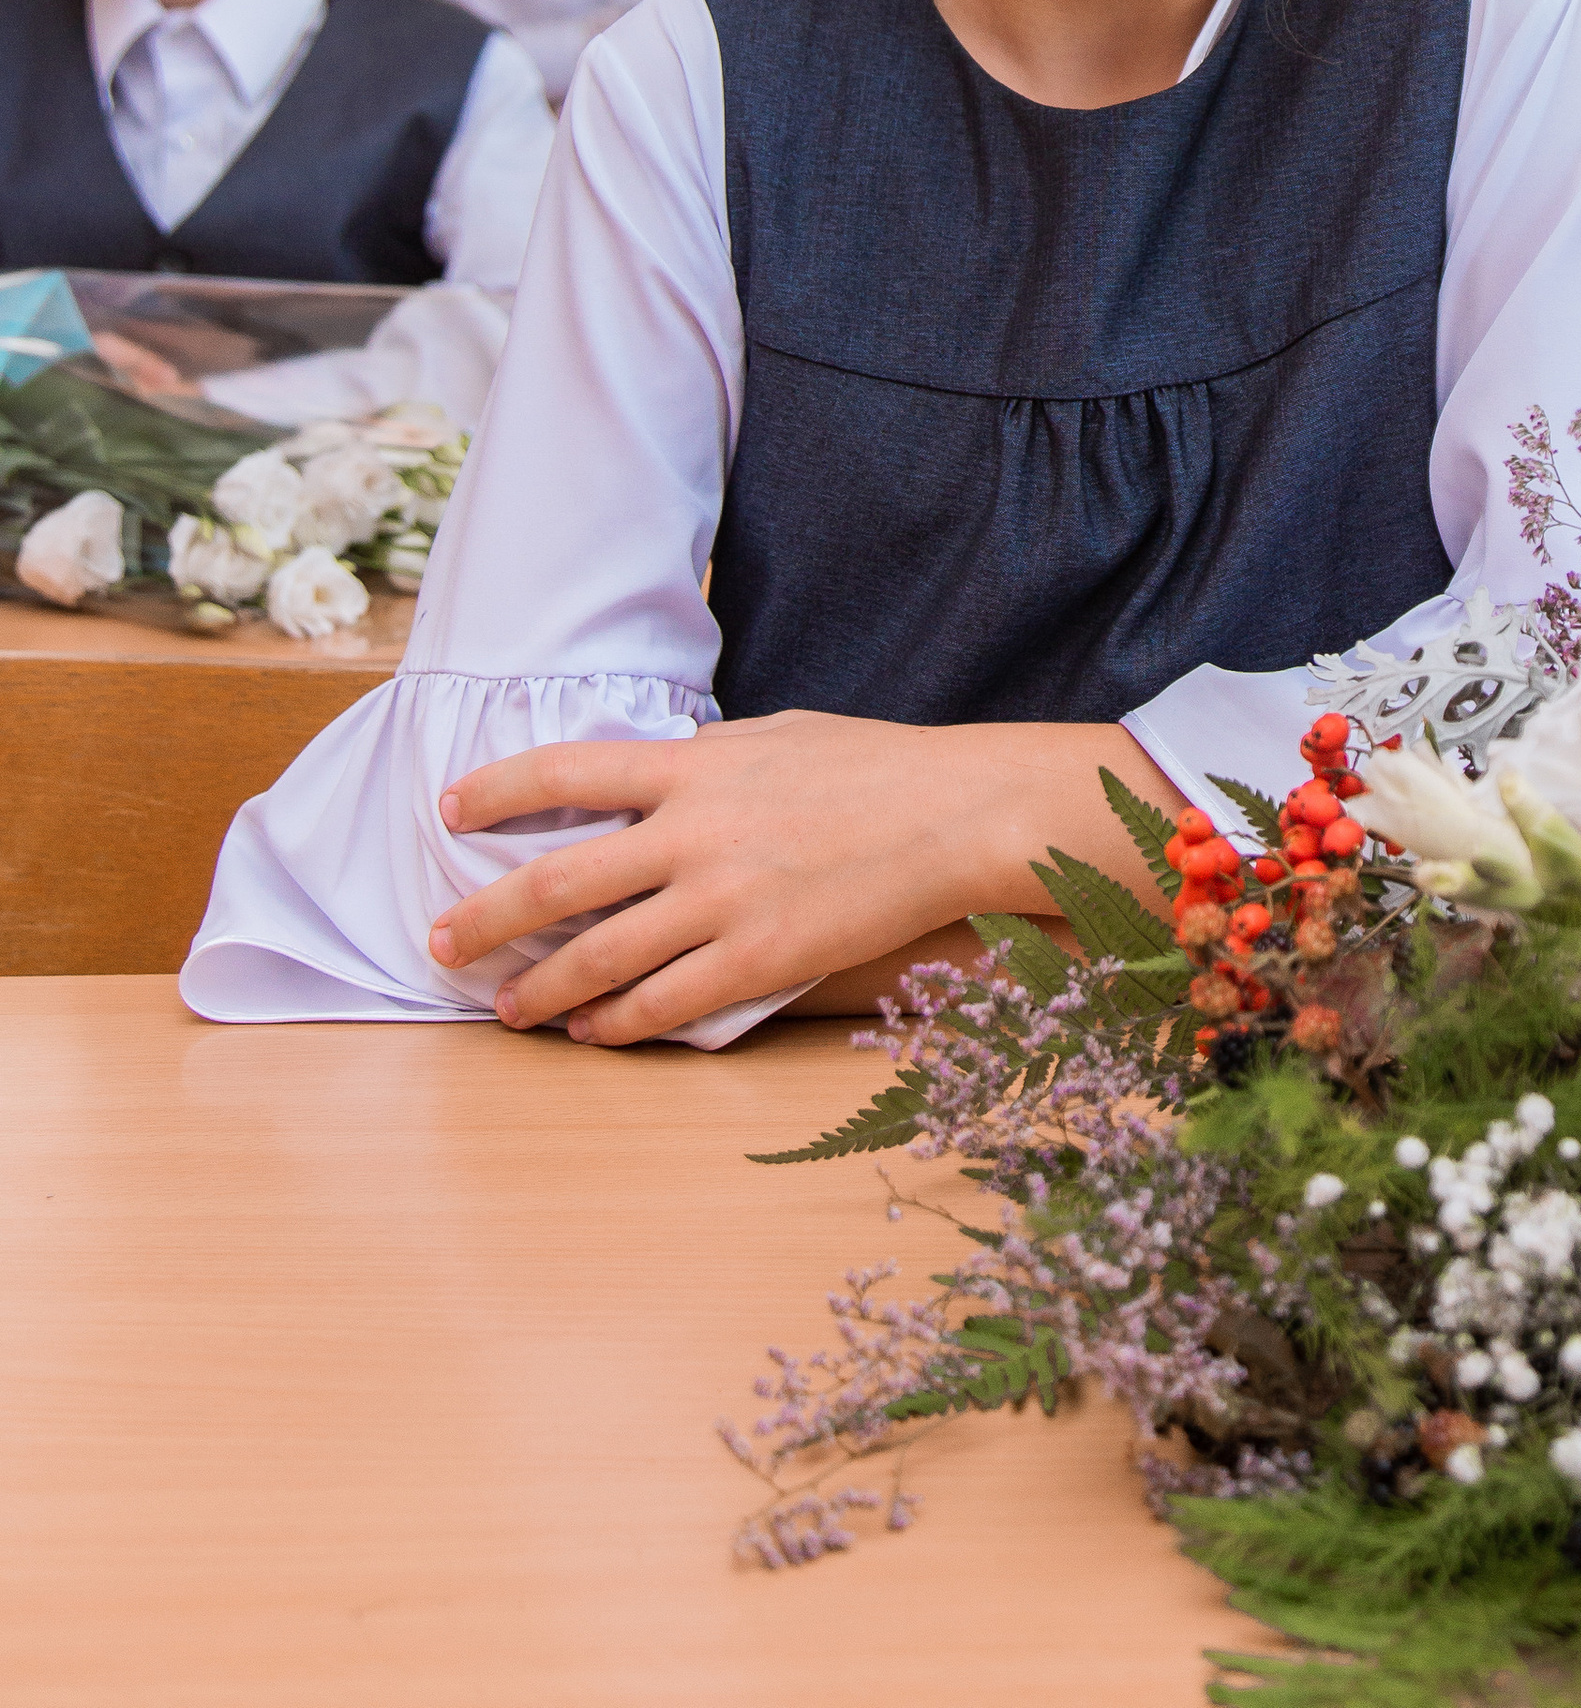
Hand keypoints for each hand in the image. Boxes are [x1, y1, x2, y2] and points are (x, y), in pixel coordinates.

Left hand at [425, 710, 1180, 1048]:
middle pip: (557, 879)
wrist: (953, 815)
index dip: (497, 789)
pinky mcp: (759, 960)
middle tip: (439, 942)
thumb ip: (707, 763)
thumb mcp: (777, 736)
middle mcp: (693, 832)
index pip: (566, 769)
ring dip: (539, 988)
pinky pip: (664, 1004)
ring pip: (598, 957)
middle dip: (486, 916)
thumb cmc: (874, 766)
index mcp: (696, 764)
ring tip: (505, 1008)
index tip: (450, 810)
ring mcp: (723, 901)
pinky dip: (615, 1023)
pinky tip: (591, 1031)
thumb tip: (656, 777)